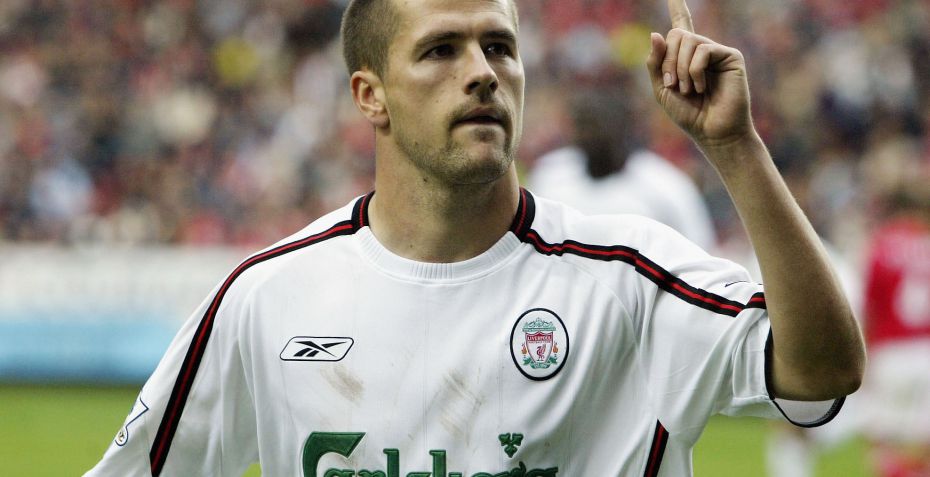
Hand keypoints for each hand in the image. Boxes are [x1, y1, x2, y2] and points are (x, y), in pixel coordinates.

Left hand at [646, 0, 754, 151]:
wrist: (712, 132)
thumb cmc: (689, 114)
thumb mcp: (662, 89)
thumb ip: (655, 63)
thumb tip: (656, 33)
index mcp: (685, 56)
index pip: (681, 25)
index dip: (678, 7)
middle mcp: (702, 50)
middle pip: (676, 34)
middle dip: (667, 60)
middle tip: (673, 84)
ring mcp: (716, 51)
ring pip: (688, 40)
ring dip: (680, 68)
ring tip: (689, 89)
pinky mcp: (731, 56)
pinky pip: (702, 50)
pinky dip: (695, 70)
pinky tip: (701, 87)